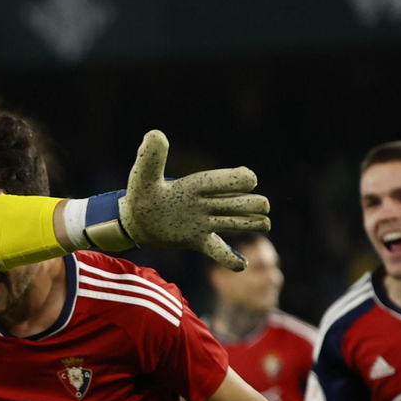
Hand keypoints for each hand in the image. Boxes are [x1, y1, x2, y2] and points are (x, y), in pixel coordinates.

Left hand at [119, 131, 269, 271]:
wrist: (134, 219)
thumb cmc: (140, 194)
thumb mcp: (143, 176)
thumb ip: (151, 158)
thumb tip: (155, 134)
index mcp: (195, 184)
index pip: (220, 180)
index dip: (235, 179)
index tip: (250, 179)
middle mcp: (204, 202)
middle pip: (235, 202)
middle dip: (250, 204)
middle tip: (263, 207)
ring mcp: (203, 221)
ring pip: (233, 221)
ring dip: (251, 223)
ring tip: (265, 223)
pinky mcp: (197, 240)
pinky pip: (217, 249)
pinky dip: (229, 258)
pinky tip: (242, 265)